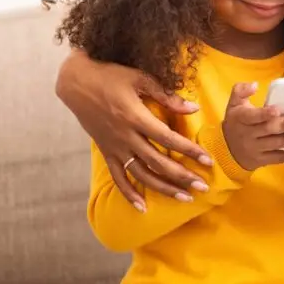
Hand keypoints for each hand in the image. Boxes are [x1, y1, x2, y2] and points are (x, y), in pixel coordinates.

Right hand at [55, 49, 209, 208]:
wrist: (76, 83)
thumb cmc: (111, 76)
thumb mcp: (139, 79)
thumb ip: (166, 96)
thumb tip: (193, 108)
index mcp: (135, 116)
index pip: (167, 138)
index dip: (189, 150)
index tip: (207, 160)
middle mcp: (125, 136)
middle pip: (157, 161)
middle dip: (182, 176)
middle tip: (203, 187)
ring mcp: (114, 146)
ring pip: (140, 174)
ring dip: (163, 188)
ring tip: (184, 198)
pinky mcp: (105, 151)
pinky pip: (117, 177)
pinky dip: (128, 194)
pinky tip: (142, 208)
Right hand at [222, 82, 283, 170]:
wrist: (228, 150)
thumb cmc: (236, 122)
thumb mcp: (233, 104)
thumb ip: (241, 90)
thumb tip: (255, 85)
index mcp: (240, 118)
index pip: (252, 116)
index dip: (265, 113)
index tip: (278, 110)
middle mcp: (247, 135)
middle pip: (268, 129)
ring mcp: (255, 149)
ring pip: (276, 144)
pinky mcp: (263, 161)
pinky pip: (280, 158)